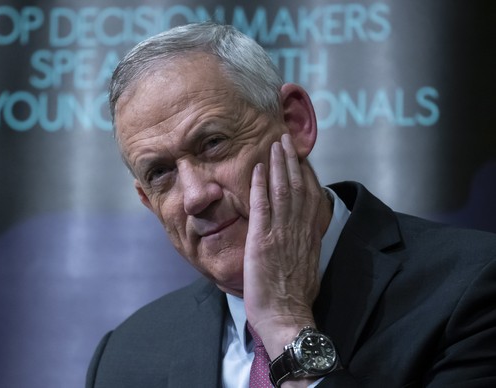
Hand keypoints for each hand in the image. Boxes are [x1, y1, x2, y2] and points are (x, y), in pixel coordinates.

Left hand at [243, 133, 325, 359]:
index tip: (300, 157)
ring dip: (277, 165)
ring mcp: (281, 233)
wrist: (286, 316)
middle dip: (290, 161)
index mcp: (309, 235)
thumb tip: (302, 234)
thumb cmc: (294, 297)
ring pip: (282, 191)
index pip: (310, 196)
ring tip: (275, 144)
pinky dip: (260, 185)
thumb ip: (304, 244)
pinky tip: (257, 169)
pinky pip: (262, 206)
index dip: (305, 174)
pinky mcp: (263, 240)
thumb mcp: (307, 265)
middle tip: (285, 139)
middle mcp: (298, 229)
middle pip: (296, 187)